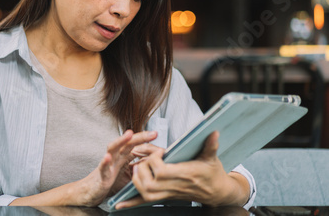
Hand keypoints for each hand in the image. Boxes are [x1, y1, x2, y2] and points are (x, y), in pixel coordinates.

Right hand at [10, 129, 157, 206]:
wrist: (89, 192)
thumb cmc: (107, 182)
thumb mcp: (126, 175)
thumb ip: (137, 168)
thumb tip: (153, 164)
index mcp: (121, 157)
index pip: (133, 144)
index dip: (144, 139)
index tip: (156, 134)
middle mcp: (114, 158)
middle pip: (126, 143)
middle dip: (139, 137)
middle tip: (153, 133)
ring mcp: (107, 165)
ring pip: (113, 150)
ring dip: (120, 141)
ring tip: (129, 134)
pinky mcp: (100, 176)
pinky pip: (102, 167)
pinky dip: (104, 162)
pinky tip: (107, 157)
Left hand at [115, 131, 249, 209]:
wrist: (217, 192)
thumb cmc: (213, 173)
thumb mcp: (211, 157)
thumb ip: (210, 145)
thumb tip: (214, 132)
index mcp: (185, 174)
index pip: (162, 171)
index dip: (154, 161)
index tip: (157, 153)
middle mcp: (176, 186)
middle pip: (151, 184)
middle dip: (142, 171)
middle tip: (143, 160)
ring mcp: (170, 193)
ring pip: (147, 194)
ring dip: (137, 182)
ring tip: (136, 170)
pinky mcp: (167, 196)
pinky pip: (147, 202)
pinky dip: (132, 202)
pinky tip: (120, 204)